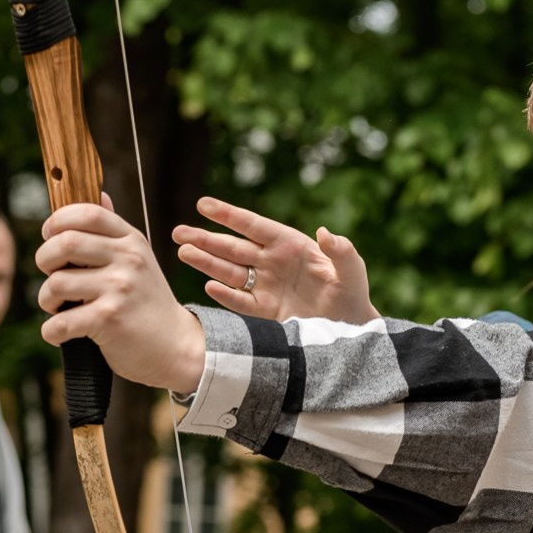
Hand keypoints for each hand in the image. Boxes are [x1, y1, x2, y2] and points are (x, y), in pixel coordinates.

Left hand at [36, 201, 206, 393]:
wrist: (176, 345)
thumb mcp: (139, 259)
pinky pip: (59, 322)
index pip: (88, 213)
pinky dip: (52, 331)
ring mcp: (120, 288)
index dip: (58, 221)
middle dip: (44, 260)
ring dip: (46, 300)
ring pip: (55, 284)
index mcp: (132, 241)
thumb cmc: (148, 303)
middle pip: (64, 243)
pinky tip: (62, 332)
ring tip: (59, 307)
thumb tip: (98, 194)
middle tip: (52, 275)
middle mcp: (129, 260)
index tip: (50, 236)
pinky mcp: (110, 318)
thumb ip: (113, 231)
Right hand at [173, 197, 378, 323]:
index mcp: (290, 245)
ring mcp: (266, 286)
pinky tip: (209, 286)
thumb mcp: (352, 269)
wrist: (351, 328)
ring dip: (207, 262)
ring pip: (230, 272)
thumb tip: (325, 232)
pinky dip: (225, 295)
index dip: (229, 215)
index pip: (254, 226)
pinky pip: (240, 301)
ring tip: (183, 252)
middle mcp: (272, 263)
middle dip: (205, 239)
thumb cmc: (353, 292)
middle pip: (233, 248)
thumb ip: (341, 251)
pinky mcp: (265, 311)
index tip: (203, 204)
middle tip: (179, 232)